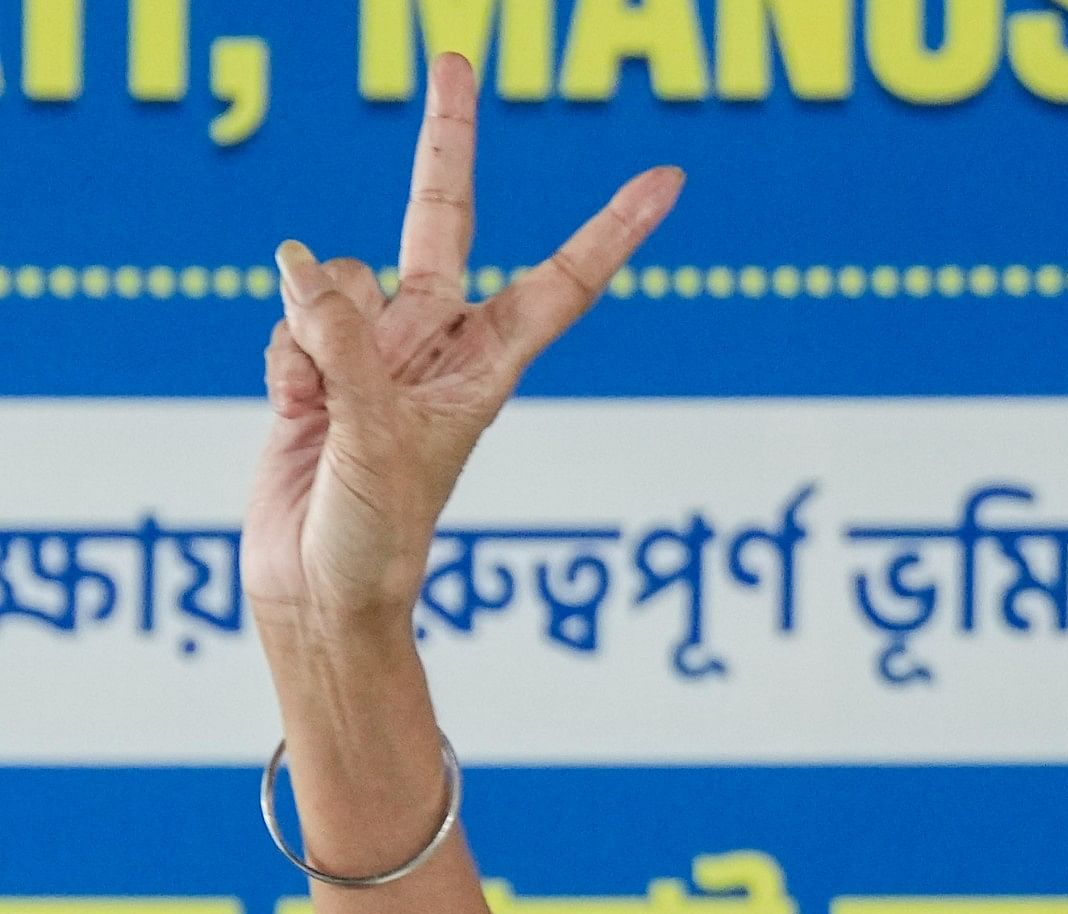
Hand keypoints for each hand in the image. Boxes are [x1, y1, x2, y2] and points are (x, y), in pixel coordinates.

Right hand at [246, 53, 675, 636]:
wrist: (318, 587)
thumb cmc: (377, 534)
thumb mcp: (378, 439)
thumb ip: (343, 344)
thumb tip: (304, 259)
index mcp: (490, 367)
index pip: (563, 281)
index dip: (611, 228)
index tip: (667, 178)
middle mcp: (436, 344)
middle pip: (438, 219)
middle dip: (444, 141)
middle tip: (456, 55)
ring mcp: (373, 348)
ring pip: (338, 278)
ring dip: (316, 328)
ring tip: (326, 405)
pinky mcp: (314, 361)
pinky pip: (287, 322)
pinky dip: (283, 363)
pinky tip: (297, 415)